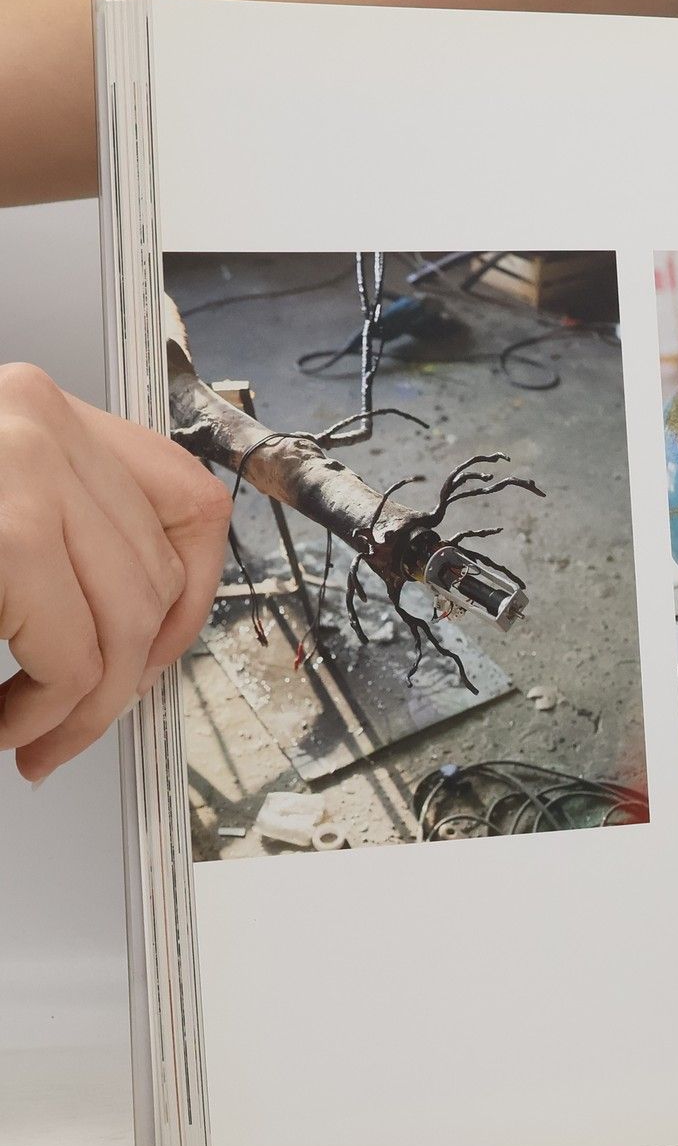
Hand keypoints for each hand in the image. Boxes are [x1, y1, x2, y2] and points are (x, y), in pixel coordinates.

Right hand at [0, 364, 230, 783]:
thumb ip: (58, 533)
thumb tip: (129, 635)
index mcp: (42, 409)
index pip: (190, 503)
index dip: (191, 595)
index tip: (153, 656)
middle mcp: (41, 423)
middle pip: (158, 575)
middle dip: (126, 673)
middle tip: (70, 728)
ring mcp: (24, 467)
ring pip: (127, 624)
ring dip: (80, 708)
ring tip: (27, 736)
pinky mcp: (5, 533)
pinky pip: (69, 653)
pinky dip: (44, 711)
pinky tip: (6, 724)